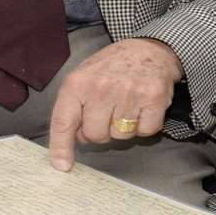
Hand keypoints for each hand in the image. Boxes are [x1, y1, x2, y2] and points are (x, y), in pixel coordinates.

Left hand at [46, 38, 183, 171]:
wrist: (148, 48)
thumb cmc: (112, 68)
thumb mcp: (83, 78)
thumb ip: (74, 107)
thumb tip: (73, 140)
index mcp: (77, 83)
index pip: (63, 121)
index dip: (61, 147)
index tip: (62, 165)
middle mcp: (101, 88)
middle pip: (95, 135)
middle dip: (100, 131)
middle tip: (108, 112)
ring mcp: (128, 93)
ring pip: (120, 136)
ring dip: (123, 127)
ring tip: (126, 105)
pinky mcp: (153, 98)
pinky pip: (145, 132)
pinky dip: (144, 125)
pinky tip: (142, 107)